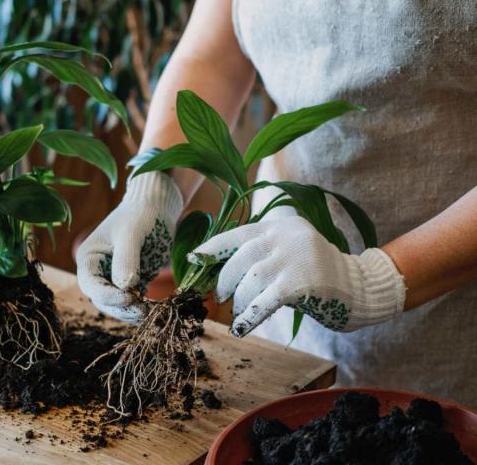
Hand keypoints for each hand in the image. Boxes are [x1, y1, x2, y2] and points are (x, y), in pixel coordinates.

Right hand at [77, 172, 183, 321]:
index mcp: (89, 257)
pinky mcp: (132, 283)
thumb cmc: (140, 215)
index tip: (129, 296)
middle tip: (142, 310)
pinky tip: (152, 310)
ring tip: (149, 311)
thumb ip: (126, 260)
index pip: (91, 284)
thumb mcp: (132, 235)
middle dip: (121, 307)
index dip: (107, 295)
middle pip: (102, 299)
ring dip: (130, 311)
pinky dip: (140, 309)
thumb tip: (124, 287)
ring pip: (117, 305)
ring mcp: (114, 278)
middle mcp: (98, 271)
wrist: (157, 209)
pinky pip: (132, 302)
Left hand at [190, 216, 405, 336]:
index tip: (194, 258)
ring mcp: (296, 257)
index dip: (213, 248)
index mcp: (281, 226)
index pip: (238, 234)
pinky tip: (241, 327)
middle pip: (241, 256)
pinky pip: (265, 300)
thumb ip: (263, 255)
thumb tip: (219, 273)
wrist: (360, 289)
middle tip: (220, 296)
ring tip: (238, 313)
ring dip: (239, 300)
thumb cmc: (318, 275)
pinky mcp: (303, 282)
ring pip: (251, 279)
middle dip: (225, 279)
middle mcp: (287, 236)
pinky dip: (249, 316)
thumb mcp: (290, 254)